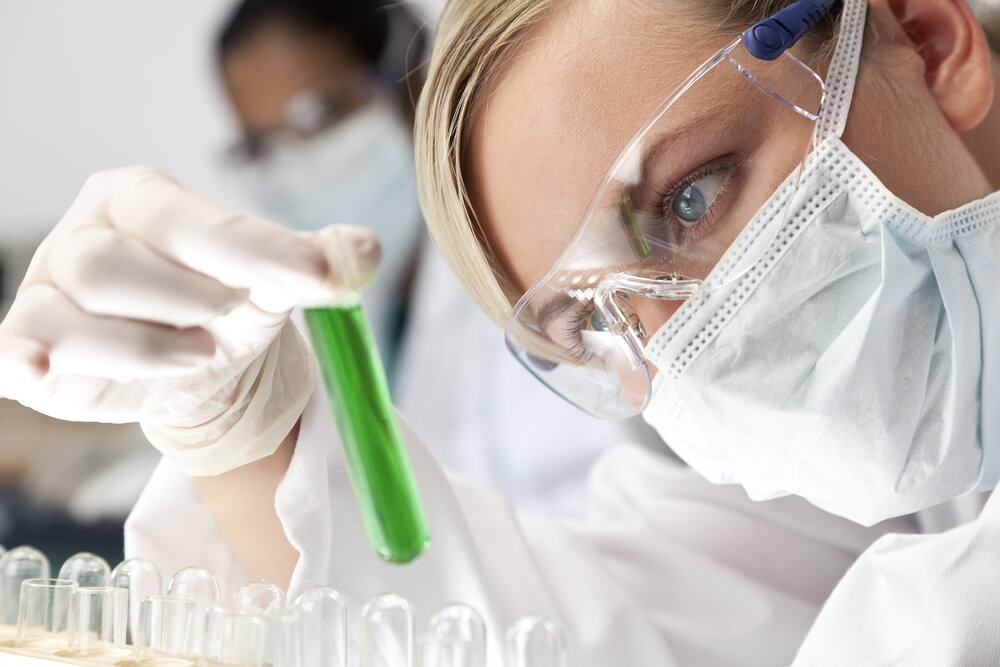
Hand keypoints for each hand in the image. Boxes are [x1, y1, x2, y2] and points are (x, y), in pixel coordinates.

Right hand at [0, 166, 379, 475]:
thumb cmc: (227, 307)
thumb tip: (364, 253)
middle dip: (184, 299)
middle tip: (231, 320)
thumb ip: (317, 262)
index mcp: (144, 198)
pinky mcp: (28, 344)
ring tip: (199, 353)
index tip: (323, 280)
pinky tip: (45, 370)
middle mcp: (86, 233)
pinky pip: (16, 350)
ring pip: (72, 316)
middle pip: (111, 263)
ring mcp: (48, 288)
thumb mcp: (277, 282)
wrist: (192, 362)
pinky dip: (35, 363)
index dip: (257, 252)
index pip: (192, 221)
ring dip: (145, 347)